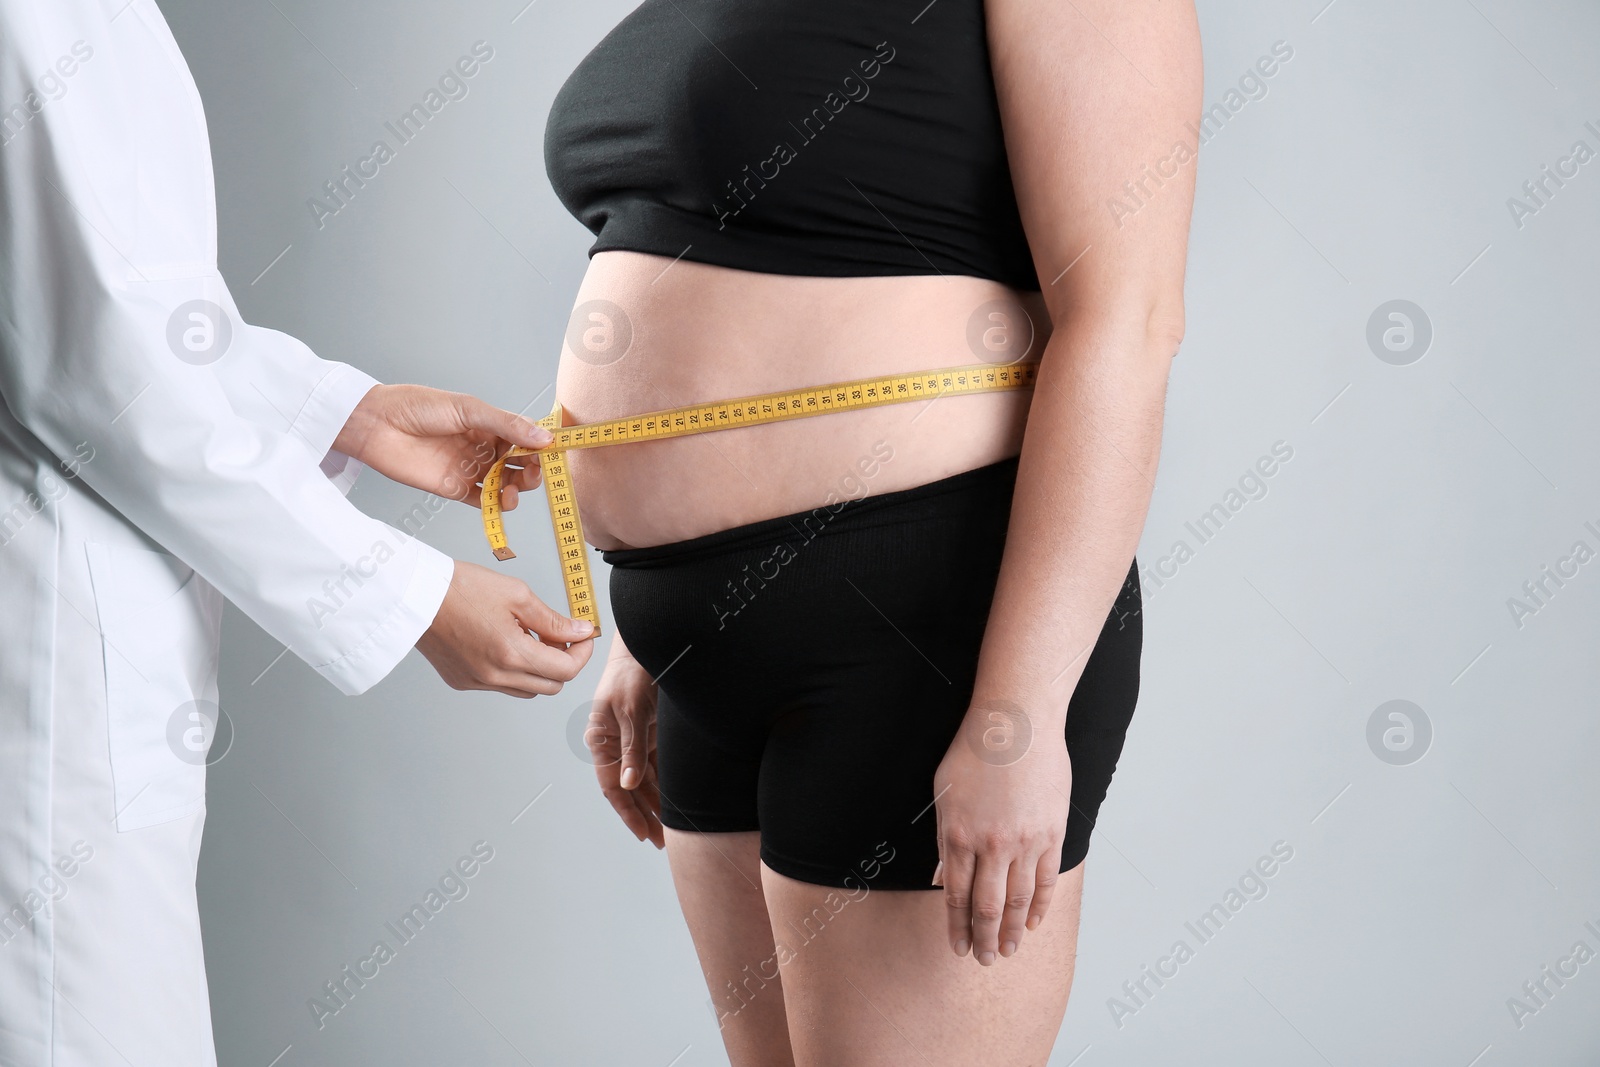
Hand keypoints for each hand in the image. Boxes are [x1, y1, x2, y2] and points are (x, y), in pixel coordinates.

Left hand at [333, 384, 549, 509]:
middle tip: (535, 472)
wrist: (377, 426)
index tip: (555, 451)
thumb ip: (506, 424)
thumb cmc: (417, 407)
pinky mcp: (456, 489)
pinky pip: (485, 502)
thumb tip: (544, 437)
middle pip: (520, 464)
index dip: (541, 445)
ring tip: (515, 489)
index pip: (525, 437)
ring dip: (518, 489)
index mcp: (489, 424)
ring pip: (507, 484)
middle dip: (533, 470)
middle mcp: (483, 447)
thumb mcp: (467, 409)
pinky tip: (504, 502)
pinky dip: (498, 506)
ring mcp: (471, 469)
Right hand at [416, 561, 595, 695]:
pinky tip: (504, 643)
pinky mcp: (463, 682)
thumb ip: (553, 619)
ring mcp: (477, 682)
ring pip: (527, 689)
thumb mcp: (517, 595)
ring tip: (530, 637)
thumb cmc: (460, 588)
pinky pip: (501, 685)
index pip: (566, 670)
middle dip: (563, 661)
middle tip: (559, 634)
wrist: (415, 594)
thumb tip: (580, 631)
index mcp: (511, 654)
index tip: (584, 635)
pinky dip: (513, 670)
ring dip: (539, 669)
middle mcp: (494, 676)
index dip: (582, 653)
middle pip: (551, 686)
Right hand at [585, 636, 662, 847]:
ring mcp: (635, 738)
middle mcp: (616, 743)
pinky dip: (667, 781)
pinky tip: (677, 798)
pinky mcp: (652, 732)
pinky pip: (659, 764)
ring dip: (657, 801)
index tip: (643, 834)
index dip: (627, 811)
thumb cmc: (632, 673)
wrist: (651, 645)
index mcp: (602, 739)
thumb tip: (629, 784)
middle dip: (645, 813)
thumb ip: (631, 749)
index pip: (612, 785)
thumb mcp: (631, 711)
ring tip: (672, 827)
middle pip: (630, 787)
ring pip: (646, 779)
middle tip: (662, 840)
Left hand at [931, 708, 1069, 965]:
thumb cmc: (975, 751)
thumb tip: (943, 878)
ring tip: (1007, 950)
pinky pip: (1046, 879)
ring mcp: (1025, 841)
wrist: (1017, 723)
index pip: (957, 896)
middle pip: (987, 906)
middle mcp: (992, 845)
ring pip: (1018, 899)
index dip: (957, 926)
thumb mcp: (944, 793)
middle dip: (983, 939)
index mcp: (959, 836)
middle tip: (983, 960)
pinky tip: (1032, 922)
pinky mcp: (1052, 833)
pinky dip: (1040, 905)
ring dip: (1011, 930)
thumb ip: (945, 840)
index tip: (957, 947)